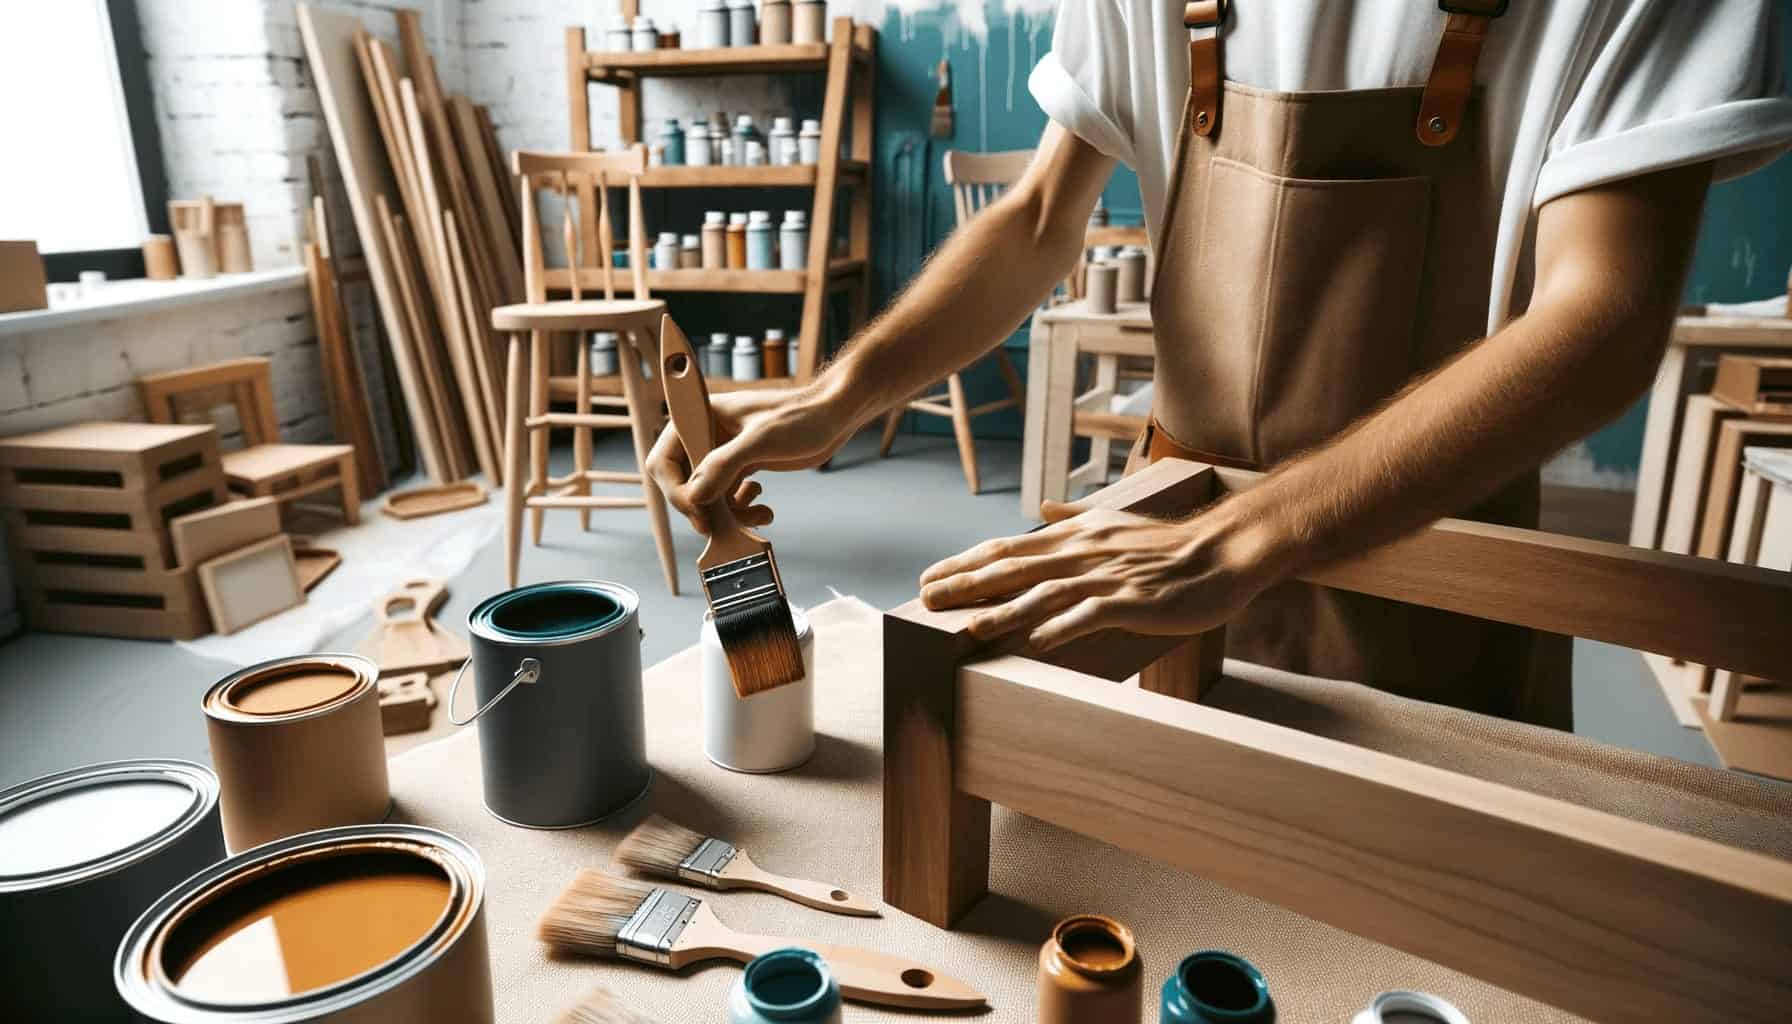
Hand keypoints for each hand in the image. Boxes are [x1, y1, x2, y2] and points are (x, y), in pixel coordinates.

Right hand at [646, 384, 857, 533]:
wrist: (835, 416)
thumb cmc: (802, 415)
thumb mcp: (761, 439)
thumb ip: (725, 465)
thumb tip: (696, 496)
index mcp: (700, 417)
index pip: (665, 460)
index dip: (676, 491)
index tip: (698, 511)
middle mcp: (706, 436)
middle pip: (682, 483)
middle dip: (702, 507)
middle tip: (719, 527)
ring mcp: (724, 453)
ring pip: (707, 496)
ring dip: (726, 514)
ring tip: (754, 515)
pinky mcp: (742, 467)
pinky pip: (728, 498)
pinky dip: (742, 510)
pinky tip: (763, 509)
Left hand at [917, 499, 1281, 651]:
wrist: (1224, 551)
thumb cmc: (1171, 543)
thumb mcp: (1115, 521)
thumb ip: (1075, 517)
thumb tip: (1044, 510)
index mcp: (1076, 534)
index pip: (1007, 547)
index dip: (965, 562)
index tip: (930, 576)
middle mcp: (1083, 551)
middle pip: (1013, 567)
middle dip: (965, 583)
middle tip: (925, 599)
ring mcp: (1107, 576)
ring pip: (1044, 592)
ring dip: (1004, 610)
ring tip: (969, 626)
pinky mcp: (1133, 600)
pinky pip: (1090, 614)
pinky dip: (1061, 627)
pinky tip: (1036, 642)